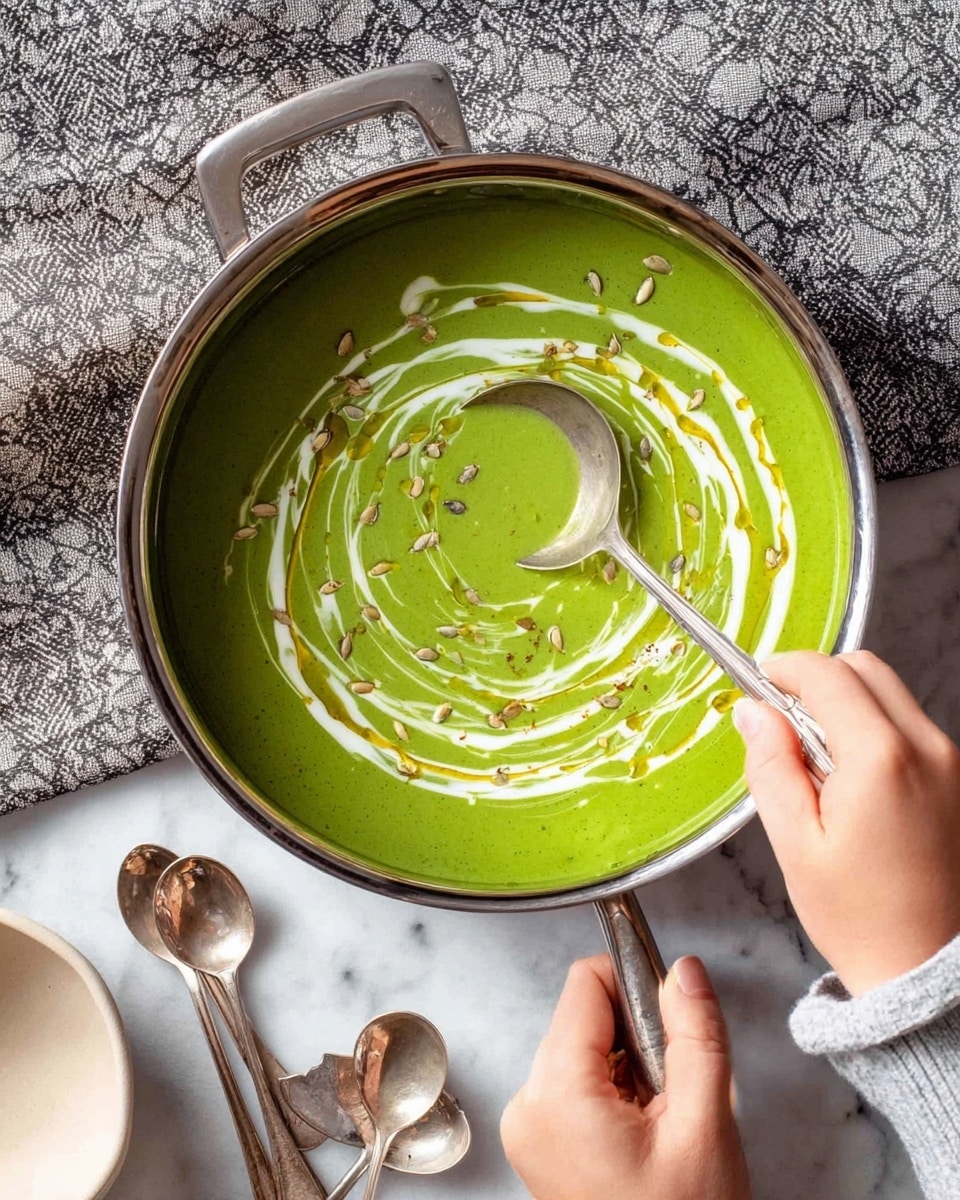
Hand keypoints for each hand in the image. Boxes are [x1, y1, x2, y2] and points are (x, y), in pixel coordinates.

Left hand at [500, 953, 750, 1199]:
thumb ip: (695, 1035)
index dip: (636, 984)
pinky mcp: (541, 1142)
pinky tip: (644, 1133)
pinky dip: (616, 1091)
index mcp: (555, 1094)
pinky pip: (577, 1082)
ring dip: (630, 1066)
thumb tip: (683, 969)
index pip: (585, 984)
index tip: (673, 1015)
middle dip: (637, 1035)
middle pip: (583, 1015)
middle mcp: (527, 1104)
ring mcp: (529, 1126)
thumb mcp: (704, 1126)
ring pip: (584, 1047)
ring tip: (661, 1120)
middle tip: (674, 1090)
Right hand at [735, 650, 959, 995]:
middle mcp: (928, 749)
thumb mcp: (795, 843)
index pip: (828, 674)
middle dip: (817, 679)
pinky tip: (852, 783)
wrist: (927, 972)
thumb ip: (770, 765)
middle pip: (865, 669)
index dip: (784, 667)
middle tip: (783, 722)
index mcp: (881, 760)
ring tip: (818, 766)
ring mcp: (952, 763)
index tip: (759, 682)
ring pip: (890, 695)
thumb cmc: (861, 919)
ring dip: (847, 706)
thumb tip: (752, 711)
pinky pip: (910, 728)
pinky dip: (874, 731)